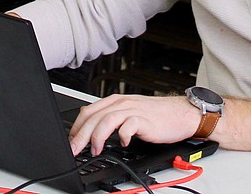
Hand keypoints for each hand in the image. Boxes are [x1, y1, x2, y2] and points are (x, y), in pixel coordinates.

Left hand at [68, 94, 199, 155]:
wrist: (180, 113)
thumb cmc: (155, 115)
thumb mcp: (128, 112)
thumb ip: (110, 118)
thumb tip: (91, 131)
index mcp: (114, 101)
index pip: (87, 112)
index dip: (76, 128)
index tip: (71, 142)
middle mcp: (121, 103)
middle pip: (93, 117)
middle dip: (80, 136)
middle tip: (74, 150)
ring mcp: (132, 110)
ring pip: (106, 120)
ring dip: (97, 137)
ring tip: (95, 150)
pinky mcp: (144, 120)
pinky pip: (127, 127)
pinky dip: (122, 136)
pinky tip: (122, 143)